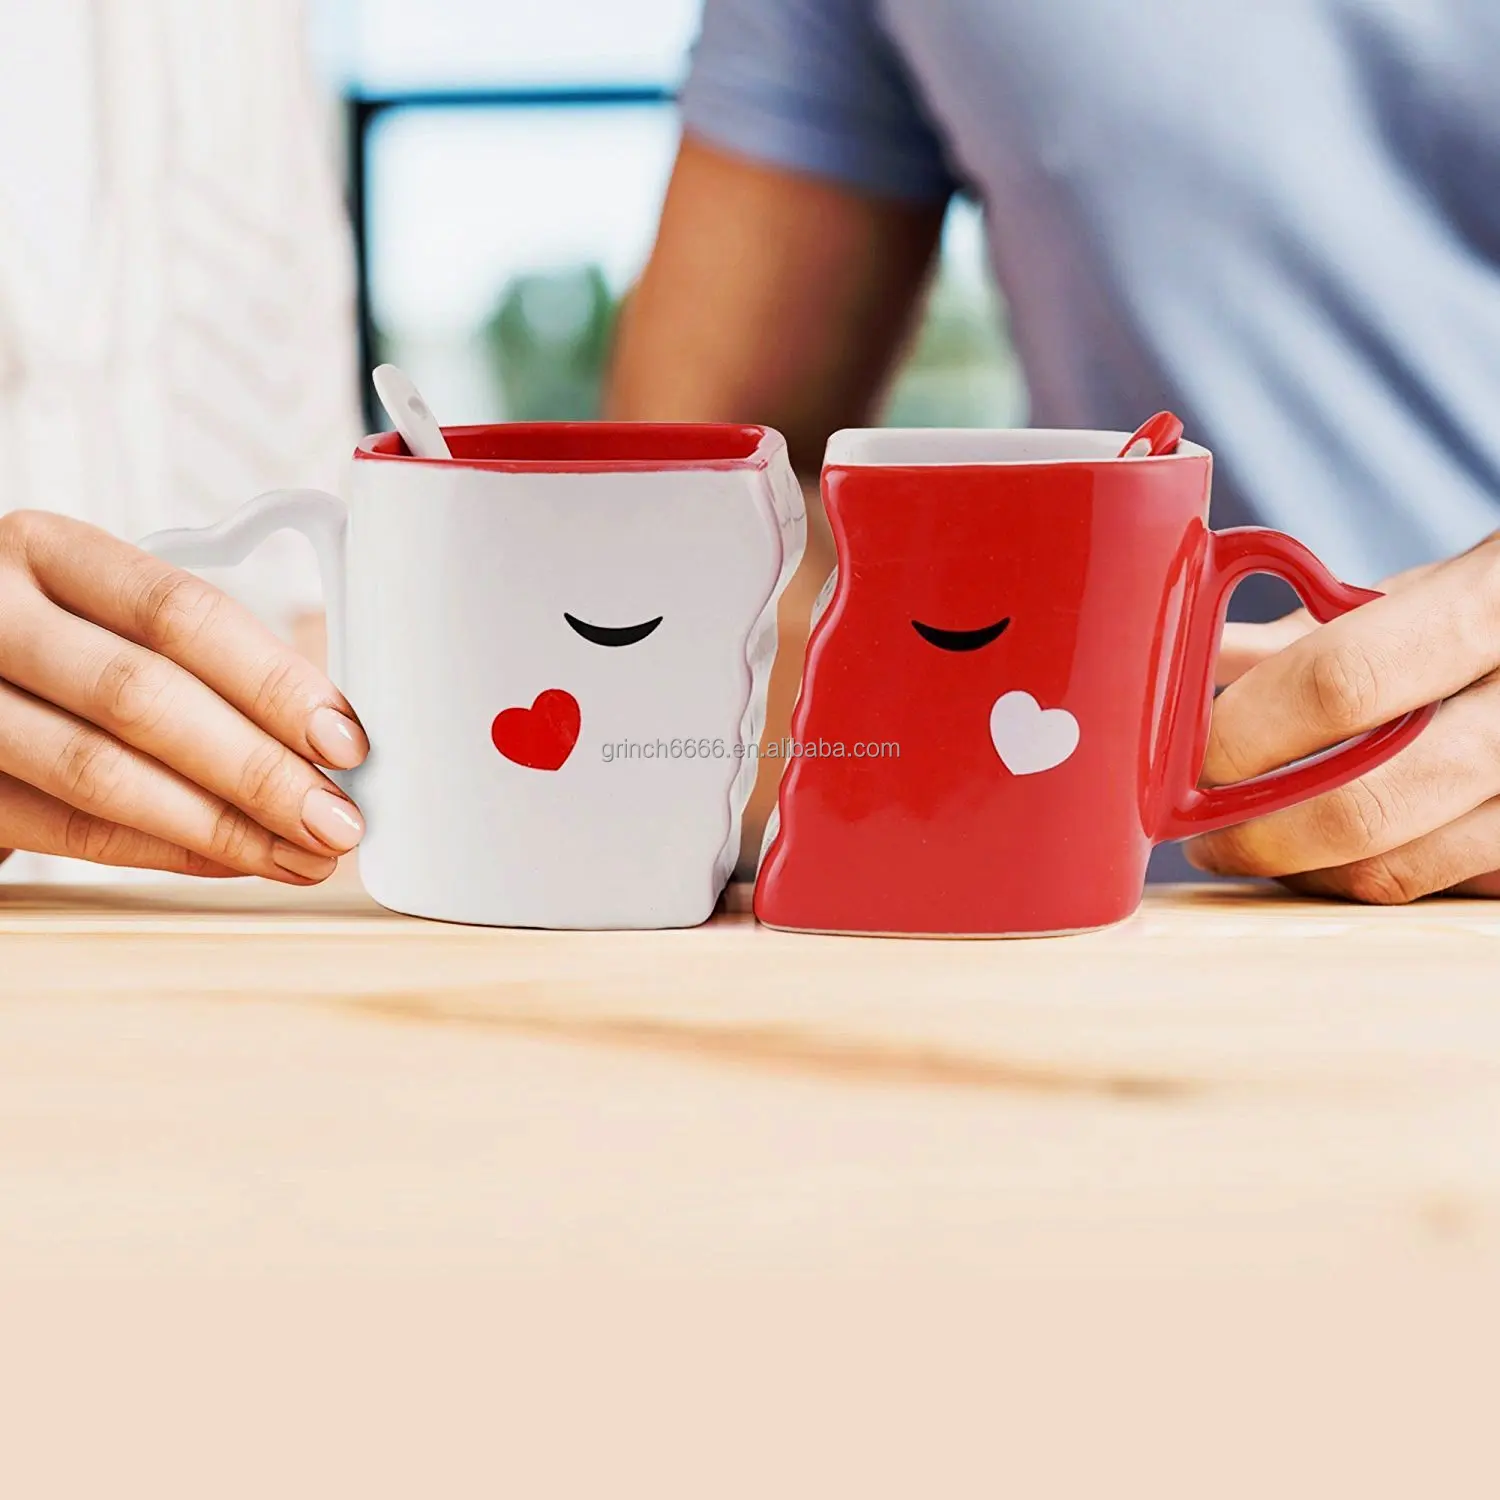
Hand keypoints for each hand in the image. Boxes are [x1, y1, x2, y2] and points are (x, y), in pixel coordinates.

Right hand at [0, 511, 366, 883]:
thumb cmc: (56, 646)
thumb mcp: (106, 612)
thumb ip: (197, 654)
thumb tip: (326, 731)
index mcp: (49, 553)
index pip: (180, 613)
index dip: (273, 682)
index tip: (346, 739)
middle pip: (140, 695)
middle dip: (257, 769)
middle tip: (335, 819)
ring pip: (99, 772)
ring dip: (220, 826)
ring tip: (300, 855)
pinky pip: (65, 829)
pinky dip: (161, 852)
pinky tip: (230, 861)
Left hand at [1185, 535, 1499, 901]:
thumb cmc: (1485, 616)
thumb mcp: (1411, 598)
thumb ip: (1301, 635)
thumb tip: (1187, 662)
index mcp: (1489, 604)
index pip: (1339, 683)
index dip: (1244, 733)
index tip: (1189, 755)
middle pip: (1361, 804)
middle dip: (1254, 830)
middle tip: (1200, 832)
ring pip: (1394, 868)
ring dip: (1299, 869)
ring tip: (1253, 846)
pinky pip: (1431, 891)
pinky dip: (1361, 880)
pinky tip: (1328, 858)